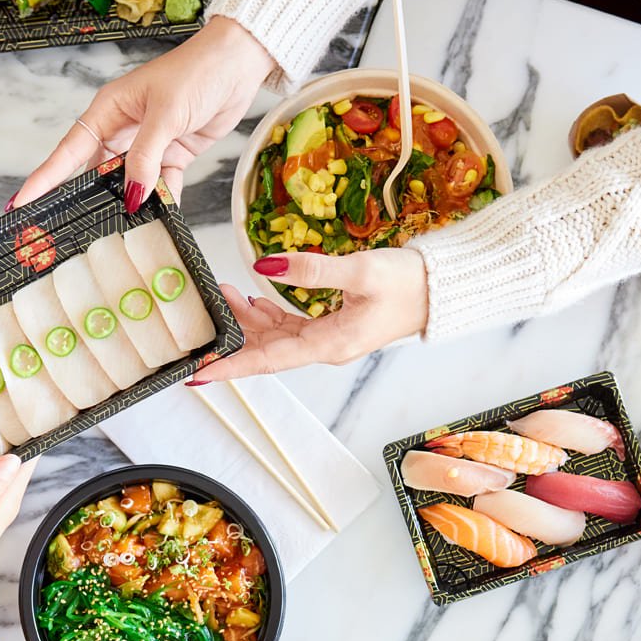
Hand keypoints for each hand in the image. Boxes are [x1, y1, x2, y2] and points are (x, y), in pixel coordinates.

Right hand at [12, 16, 275, 209]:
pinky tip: (161, 216)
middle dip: (86, 198)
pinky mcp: (173, 153)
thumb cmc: (197, 72)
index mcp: (108, 110)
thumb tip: (132, 196)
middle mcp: (124, 128)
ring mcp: (148, 143)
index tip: (22, 203)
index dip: (45, 179)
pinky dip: (162, 199)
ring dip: (129, 202)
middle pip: (96, 171)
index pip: (69, 151)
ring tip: (117, 232)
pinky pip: (161, 184)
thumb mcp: (166, 114)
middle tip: (67, 230)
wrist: (239, 63)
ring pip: (129, 182)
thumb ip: (146, 157)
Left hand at [189, 249, 427, 383]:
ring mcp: (328, 338)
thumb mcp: (361, 271)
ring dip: (246, 321)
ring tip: (220, 296)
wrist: (441, 289)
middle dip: (231, 338)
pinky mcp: (332, 325)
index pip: (267, 361)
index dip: (230, 366)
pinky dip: (266, 314)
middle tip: (198, 323)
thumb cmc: (409, 283)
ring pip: (275, 337)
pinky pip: (290, 326)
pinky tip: (250, 298)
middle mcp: (324, 348)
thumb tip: (264, 266)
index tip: (198, 374)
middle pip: (265, 350)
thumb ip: (311, 269)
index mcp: (328, 345)